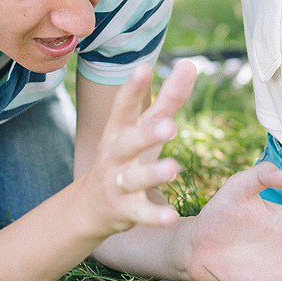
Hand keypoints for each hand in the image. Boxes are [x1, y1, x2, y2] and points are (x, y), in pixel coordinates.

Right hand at [84, 60, 196, 233]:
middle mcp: (115, 155)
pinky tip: (170, 217)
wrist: (90, 206)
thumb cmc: (125, 156)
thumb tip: (190, 64)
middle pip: (128, 142)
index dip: (133, 88)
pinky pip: (141, 213)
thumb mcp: (144, 127)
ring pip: (134, 178)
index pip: (124, 106)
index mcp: (119, 130)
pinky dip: (154, 215)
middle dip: (147, 134)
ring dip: (152, 174)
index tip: (143, 68)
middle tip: (170, 126)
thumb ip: (168, 98)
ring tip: (172, 169)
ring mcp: (118, 183)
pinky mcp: (125, 210)